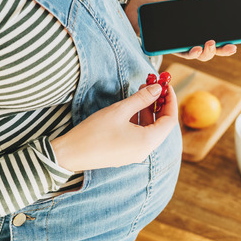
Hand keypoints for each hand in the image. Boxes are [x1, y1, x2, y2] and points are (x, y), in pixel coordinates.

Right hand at [50, 84, 177, 171]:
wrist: (70, 154)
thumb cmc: (93, 133)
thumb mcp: (119, 111)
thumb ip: (141, 99)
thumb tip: (157, 89)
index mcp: (147, 142)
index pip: (170, 120)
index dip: (171, 101)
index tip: (167, 86)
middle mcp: (144, 150)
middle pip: (161, 125)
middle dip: (160, 104)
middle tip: (154, 85)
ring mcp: (135, 153)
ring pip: (149, 129)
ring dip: (148, 110)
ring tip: (142, 90)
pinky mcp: (125, 153)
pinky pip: (139, 134)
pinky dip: (139, 119)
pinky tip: (132, 105)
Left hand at [124, 0, 236, 60]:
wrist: (137, 3)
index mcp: (201, 20)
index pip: (220, 30)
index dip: (232, 36)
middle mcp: (194, 33)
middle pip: (215, 46)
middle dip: (225, 49)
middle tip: (231, 46)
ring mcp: (184, 41)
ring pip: (202, 54)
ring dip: (210, 52)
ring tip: (211, 43)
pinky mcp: (171, 47)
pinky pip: (185, 54)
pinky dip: (193, 53)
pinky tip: (197, 48)